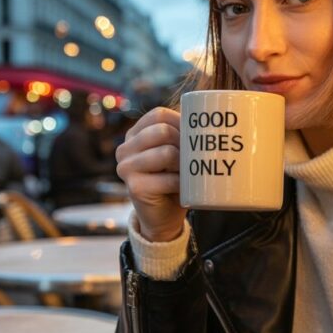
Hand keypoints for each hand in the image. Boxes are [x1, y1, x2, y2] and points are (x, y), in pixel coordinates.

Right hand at [116, 107, 186, 242]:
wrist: (164, 218)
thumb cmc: (175, 181)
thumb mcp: (177, 153)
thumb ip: (182, 135)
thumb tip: (208, 118)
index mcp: (134, 135)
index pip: (159, 115)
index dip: (181, 123)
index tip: (194, 137)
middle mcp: (124, 149)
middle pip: (163, 131)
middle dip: (185, 144)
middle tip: (194, 158)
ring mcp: (125, 168)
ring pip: (166, 152)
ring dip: (184, 165)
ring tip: (189, 173)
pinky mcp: (134, 187)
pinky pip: (168, 178)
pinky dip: (183, 184)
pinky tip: (185, 188)